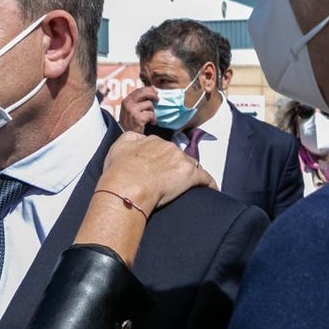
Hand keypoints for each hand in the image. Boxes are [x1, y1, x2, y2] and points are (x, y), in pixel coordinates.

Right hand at [99, 132, 215, 213]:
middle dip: (175, 166)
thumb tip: (139, 138)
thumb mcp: (118, 146)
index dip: (161, 159)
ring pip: (191, 165)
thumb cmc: (119, 171)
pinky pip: (205, 178)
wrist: (126, 187)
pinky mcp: (190, 176)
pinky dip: (209, 183)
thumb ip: (130, 138)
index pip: (162, 148)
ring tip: (187, 186)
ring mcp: (180, 160)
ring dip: (189, 173)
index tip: (158, 168)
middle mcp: (168, 147)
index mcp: (152, 141)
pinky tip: (210, 189)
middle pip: (177, 156)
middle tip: (168, 180)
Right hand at [118, 86, 157, 133]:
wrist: (128, 136)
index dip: (149, 90)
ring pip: (149, 104)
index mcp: (126, 100)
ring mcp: (131, 110)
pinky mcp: (137, 118)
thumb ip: (140, 100)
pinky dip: (153, 119)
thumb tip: (154, 88)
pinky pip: (151, 114)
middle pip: (144, 92)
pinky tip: (151, 123)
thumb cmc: (132, 123)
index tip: (156, 92)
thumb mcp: (132, 109)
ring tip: (150, 118)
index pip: (139, 90)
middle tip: (157, 100)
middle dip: (153, 95)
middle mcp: (127, 104)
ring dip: (152, 111)